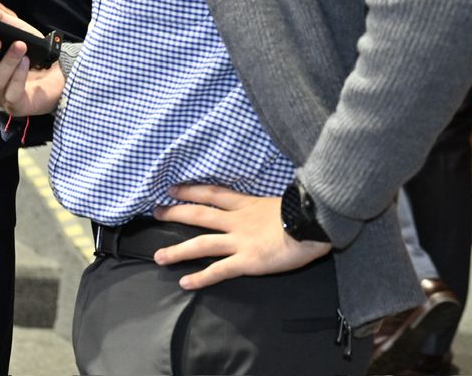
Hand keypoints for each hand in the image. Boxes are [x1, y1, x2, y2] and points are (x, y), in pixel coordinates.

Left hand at [151, 183, 332, 288]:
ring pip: (202, 244)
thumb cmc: (306, 211)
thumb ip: (271, 206)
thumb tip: (274, 206)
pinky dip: (200, 277)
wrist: (315, 223)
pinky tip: (184, 282)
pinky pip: (219, 270)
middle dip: (175, 213)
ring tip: (158, 257)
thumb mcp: (283, 201)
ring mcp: (241, 241)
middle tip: (155, 212)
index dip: (191, 190)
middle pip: (200, 214)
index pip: (213, 193)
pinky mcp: (247, 261)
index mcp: (248, 204)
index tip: (173, 188)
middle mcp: (238, 220)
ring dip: (178, 250)